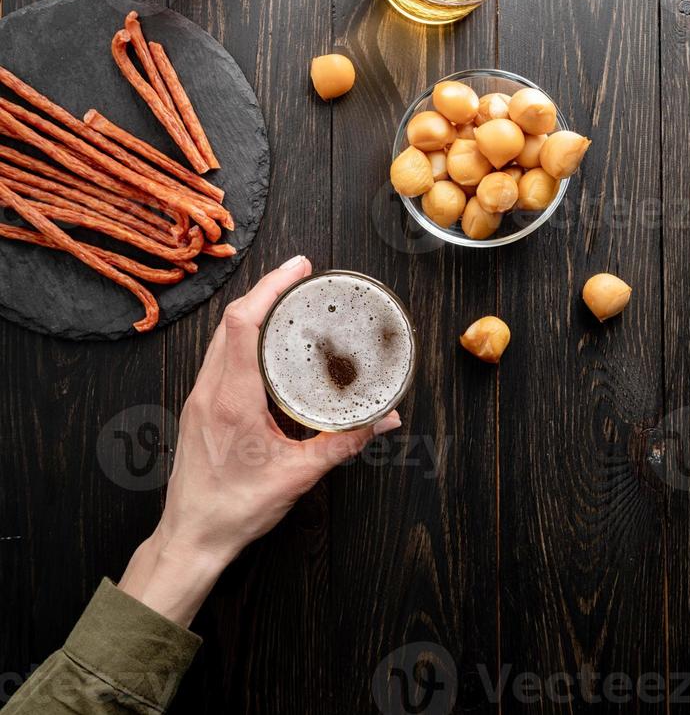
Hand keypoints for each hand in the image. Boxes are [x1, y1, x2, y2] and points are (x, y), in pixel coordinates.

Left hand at [119, 255, 400, 626]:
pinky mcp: (199, 406)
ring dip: (251, 310)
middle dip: (266, 289)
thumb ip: (343, 444)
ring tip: (286, 299)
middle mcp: (210, 390)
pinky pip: (218, 354)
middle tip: (300, 274)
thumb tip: (383, 419)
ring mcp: (199, 396)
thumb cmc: (236, 509)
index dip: (270, 288)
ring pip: (221, 336)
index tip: (298, 269)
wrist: (191, 537)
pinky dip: (242, 335)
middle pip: (231, 320)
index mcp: (232, 400)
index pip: (243, 325)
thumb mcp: (298, 476)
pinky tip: (264, 341)